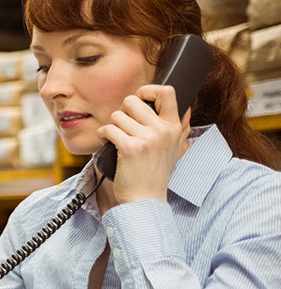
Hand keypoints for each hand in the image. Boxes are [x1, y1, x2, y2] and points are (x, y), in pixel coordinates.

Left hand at [97, 84, 189, 205]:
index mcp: (174, 127)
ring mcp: (147, 139)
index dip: (148, 90)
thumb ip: (180, 128)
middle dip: (122, 111)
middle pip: (132, 100)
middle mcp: (163, 130)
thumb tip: (187, 108)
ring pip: (117, 115)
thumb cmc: (155, 173)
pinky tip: (106, 142)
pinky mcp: (130, 148)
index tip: (139, 99)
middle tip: (122, 125)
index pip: (167, 92)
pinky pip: (108, 129)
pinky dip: (102, 134)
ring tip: (115, 137)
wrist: (146, 198)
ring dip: (111, 125)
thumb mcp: (175, 149)